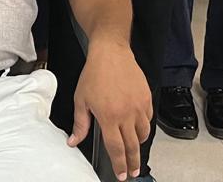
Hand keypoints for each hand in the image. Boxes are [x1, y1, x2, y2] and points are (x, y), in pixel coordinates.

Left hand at [69, 38, 152, 179]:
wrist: (111, 52)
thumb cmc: (94, 74)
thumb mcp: (81, 99)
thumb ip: (79, 124)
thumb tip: (73, 141)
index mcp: (109, 117)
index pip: (116, 149)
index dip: (119, 165)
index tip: (122, 175)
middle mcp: (126, 114)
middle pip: (133, 147)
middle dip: (133, 162)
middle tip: (133, 172)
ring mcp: (139, 106)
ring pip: (143, 134)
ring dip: (139, 144)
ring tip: (134, 149)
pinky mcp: (147, 98)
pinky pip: (149, 119)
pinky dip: (144, 126)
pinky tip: (138, 126)